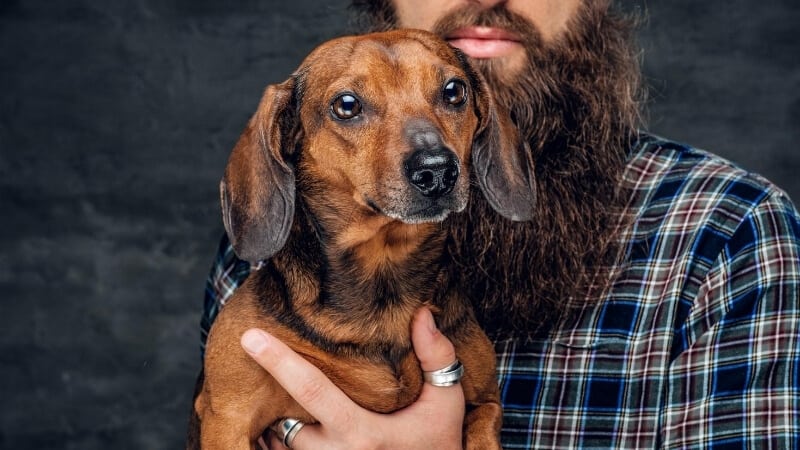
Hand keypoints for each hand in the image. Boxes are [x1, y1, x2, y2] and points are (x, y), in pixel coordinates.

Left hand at [241, 307, 464, 449]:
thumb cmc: (440, 441)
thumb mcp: (446, 400)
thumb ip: (436, 356)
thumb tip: (422, 313)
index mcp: (362, 433)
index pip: (311, 389)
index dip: (278, 361)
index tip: (250, 337)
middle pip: (288, 423)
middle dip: (277, 399)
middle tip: (268, 369)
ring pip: (284, 447)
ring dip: (278, 426)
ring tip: (282, 405)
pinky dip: (284, 443)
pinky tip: (294, 430)